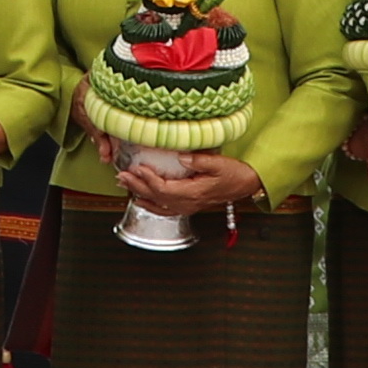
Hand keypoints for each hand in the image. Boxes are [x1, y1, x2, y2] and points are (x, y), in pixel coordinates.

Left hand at [115, 143, 263, 218]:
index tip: (138, 168)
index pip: (165, 188)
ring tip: (125, 184)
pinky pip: (164, 209)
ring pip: (158, 203)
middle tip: (122, 175)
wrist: (245, 185)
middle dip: (137, 186)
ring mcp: (187, 206)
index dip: (149, 179)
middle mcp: (188, 203)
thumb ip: (199, 160)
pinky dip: (150, 205)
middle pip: (156, 196)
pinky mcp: (188, 206)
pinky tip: (139, 200)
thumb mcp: (219, 163)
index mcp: (194, 193)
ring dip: (139, 193)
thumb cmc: (234, 174)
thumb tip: (181, 157)